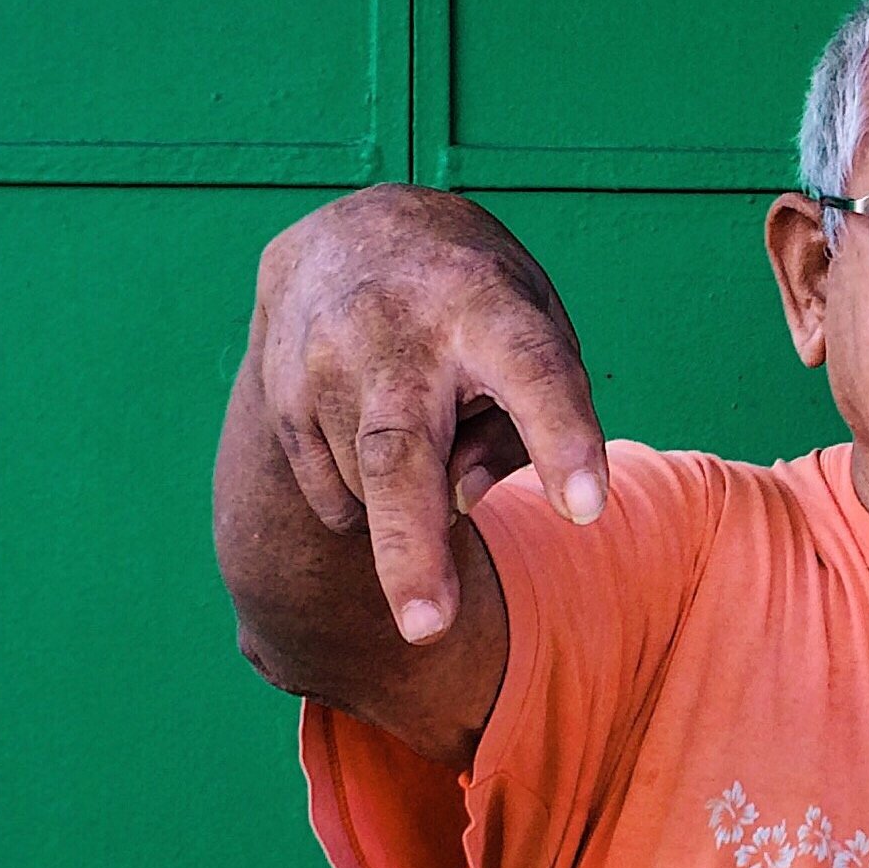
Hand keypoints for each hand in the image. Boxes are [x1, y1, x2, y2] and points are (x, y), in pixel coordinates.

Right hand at [249, 184, 607, 642]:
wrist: (350, 236)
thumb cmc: (475, 306)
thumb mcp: (531, 333)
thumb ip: (519, 423)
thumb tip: (457, 506)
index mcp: (485, 304)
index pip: (533, 374)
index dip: (562, 440)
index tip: (586, 508)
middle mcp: (394, 331)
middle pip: (400, 454)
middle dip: (413, 550)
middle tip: (428, 631)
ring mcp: (324, 365)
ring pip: (377, 488)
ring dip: (419, 497)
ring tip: (433, 422)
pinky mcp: (282, 401)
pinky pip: (337, 495)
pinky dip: (372, 495)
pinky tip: (381, 425)